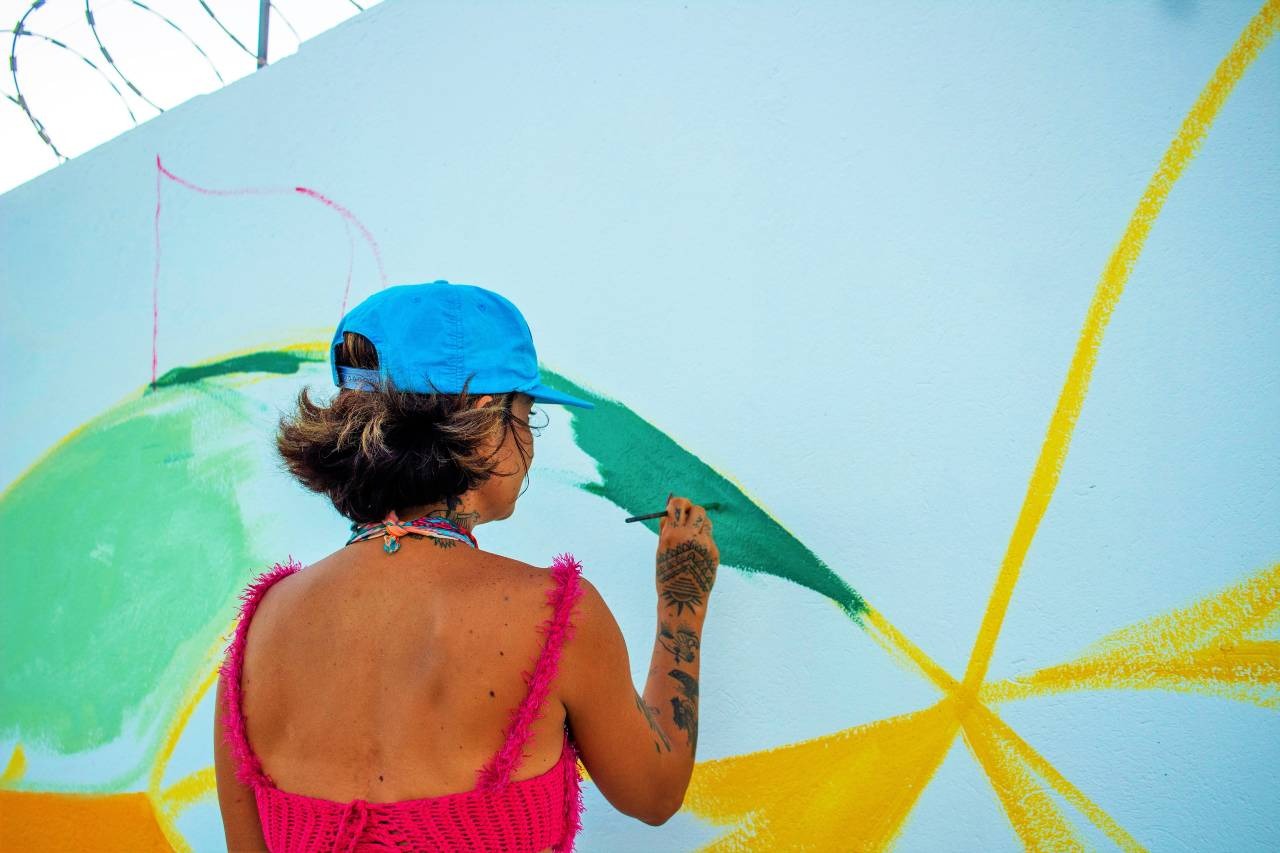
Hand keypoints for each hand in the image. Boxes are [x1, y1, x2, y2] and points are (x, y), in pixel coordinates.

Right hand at [655, 495, 718, 617]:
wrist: (682, 600)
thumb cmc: (667, 574)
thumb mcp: (661, 550)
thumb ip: (666, 529)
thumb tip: (669, 510)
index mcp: (673, 535)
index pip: (679, 504)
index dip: (679, 503)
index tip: (677, 507)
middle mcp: (691, 537)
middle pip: (698, 509)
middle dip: (692, 511)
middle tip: (687, 518)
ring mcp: (705, 545)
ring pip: (707, 522)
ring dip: (699, 525)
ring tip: (691, 540)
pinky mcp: (715, 552)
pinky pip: (709, 538)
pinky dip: (703, 541)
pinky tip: (696, 556)